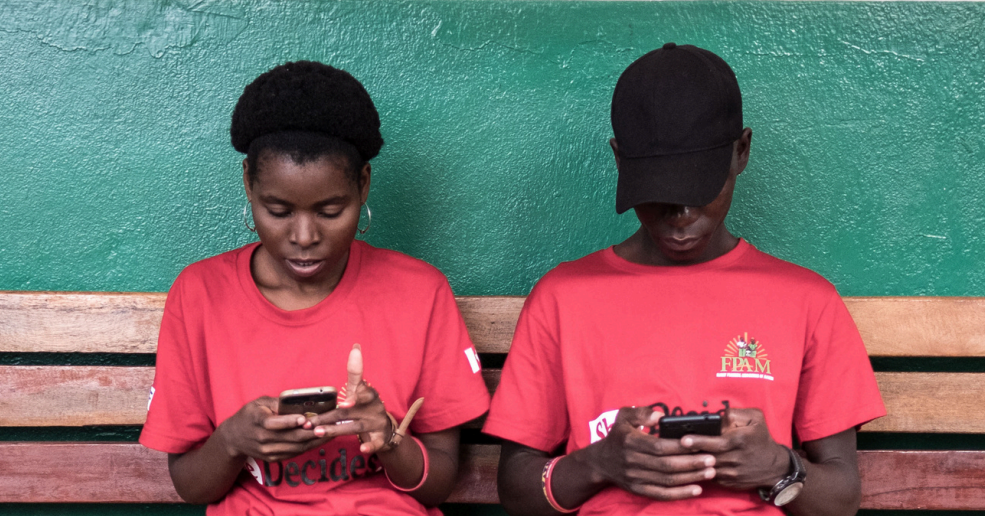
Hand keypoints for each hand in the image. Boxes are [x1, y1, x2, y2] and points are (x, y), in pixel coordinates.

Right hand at [216, 396, 331, 462]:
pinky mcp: (273, 458)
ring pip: (295, 447)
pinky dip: (308, 446)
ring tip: (330, 432)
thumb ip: (278, 402)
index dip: (289, 422)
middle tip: (328, 426)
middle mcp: (262, 438)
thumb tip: (299, 400)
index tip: (304, 418)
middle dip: (311, 433)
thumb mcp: (259, 403)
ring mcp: (267, 451)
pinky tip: (320, 439)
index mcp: (257, 421)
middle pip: (290, 437)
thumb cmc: (250, 415)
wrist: (234, 438)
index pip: (273, 424)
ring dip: (315, 441)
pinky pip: (294, 453)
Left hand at [307, 343, 394, 453]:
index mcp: (368, 394)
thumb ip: (356, 372)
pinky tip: (362, 448)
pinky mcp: (380, 438)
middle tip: (313, 424)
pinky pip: (375, 442)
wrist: (385, 428)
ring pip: (356, 427)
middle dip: (330, 418)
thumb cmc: (366, 405)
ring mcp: (376, 423)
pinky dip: (370, 445)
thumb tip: (356, 347)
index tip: (345, 403)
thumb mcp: (362, 389)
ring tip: (320, 433)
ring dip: (337, 430)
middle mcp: (374, 407)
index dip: (354, 397)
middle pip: (349, 412)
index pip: (361, 392)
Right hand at [587, 406, 715, 499]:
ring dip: (691, 478)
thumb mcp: (623, 417)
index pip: (659, 446)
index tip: (699, 443)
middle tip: (711, 460)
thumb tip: (658, 416)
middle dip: (691, 463)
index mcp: (630, 442)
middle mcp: (632, 461)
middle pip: (666, 465)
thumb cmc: (618, 436)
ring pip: (667, 480)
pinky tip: (696, 489)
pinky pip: (662, 494)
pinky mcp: (639, 489)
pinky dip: (680, 494)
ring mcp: (635, 478)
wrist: (601, 462)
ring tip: (710, 472)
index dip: (679, 446)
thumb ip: (641, 413)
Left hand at [679, 408, 788, 490]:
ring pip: (707, 468)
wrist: (775, 466)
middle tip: (675, 447)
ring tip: (678, 456)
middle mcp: (735, 458)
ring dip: (693, 463)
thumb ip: (736, 413)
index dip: (698, 441)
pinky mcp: (730, 483)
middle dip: (691, 452)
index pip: (715, 442)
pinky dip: (701, 472)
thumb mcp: (755, 418)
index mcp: (739, 440)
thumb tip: (718, 416)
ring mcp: (732, 472)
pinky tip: (691, 466)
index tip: (684, 439)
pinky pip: (712, 477)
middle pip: (707, 456)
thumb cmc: (761, 438)